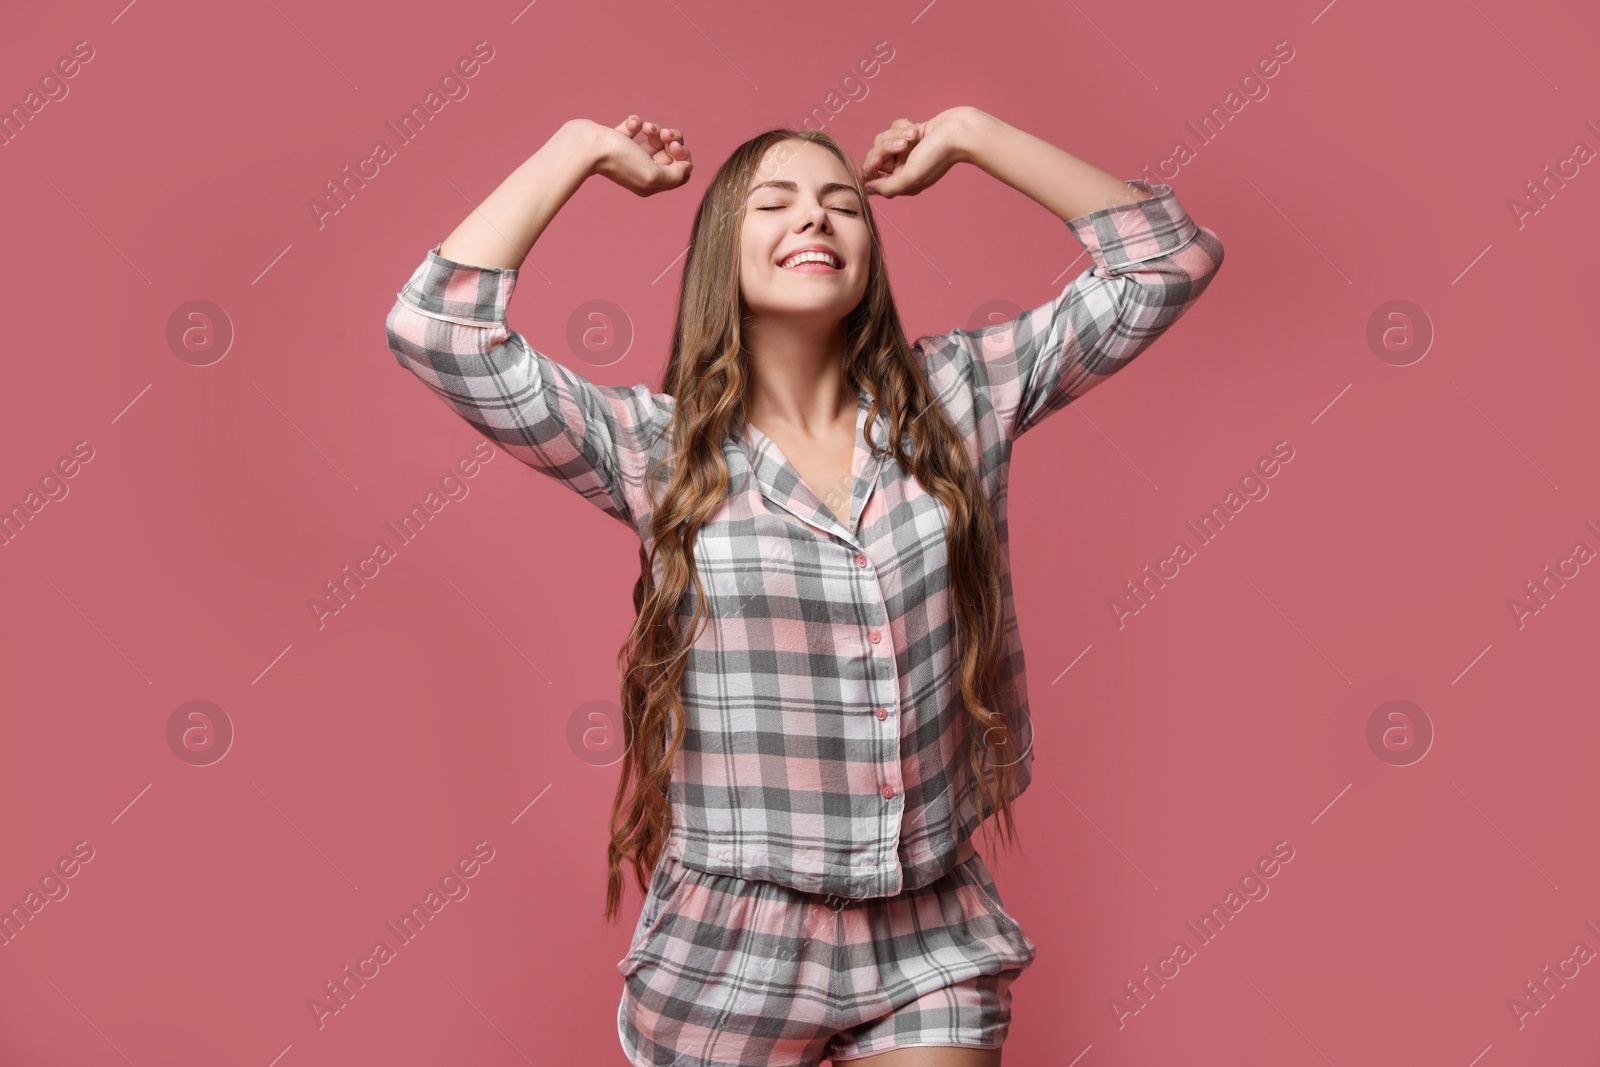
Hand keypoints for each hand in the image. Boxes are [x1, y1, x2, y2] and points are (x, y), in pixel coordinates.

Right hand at [592, 115, 692, 196]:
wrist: (586, 146)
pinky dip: (635, 123)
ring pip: (655, 138)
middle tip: (665, 135)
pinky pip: (635, 127)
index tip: (674, 148)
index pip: (680, 171)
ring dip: (655, 129)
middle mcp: (641, 170)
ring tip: (647, 128)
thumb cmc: (619, 160)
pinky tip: (630, 125)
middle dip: (671, 139)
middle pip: (670, 153)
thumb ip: (676, 174)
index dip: (682, 157)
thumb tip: (688, 167)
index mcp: (651, 183)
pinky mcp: (617, 139)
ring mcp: (629, 154)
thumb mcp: (653, 175)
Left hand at [860, 109, 975, 197]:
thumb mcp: (911, 176)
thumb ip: (888, 187)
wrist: (960, 131)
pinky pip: (894, 127)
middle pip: (875, 156)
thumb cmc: (937, 155)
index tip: (880, 158)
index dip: (871, 166)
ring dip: (897, 134)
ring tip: (913, 136)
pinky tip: (917, 130)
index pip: (871, 177)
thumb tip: (868, 189)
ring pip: (883, 139)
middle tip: (903, 145)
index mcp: (901, 182)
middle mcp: (902, 168)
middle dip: (887, 147)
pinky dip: (904, 126)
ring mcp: (907, 151)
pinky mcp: (911, 134)